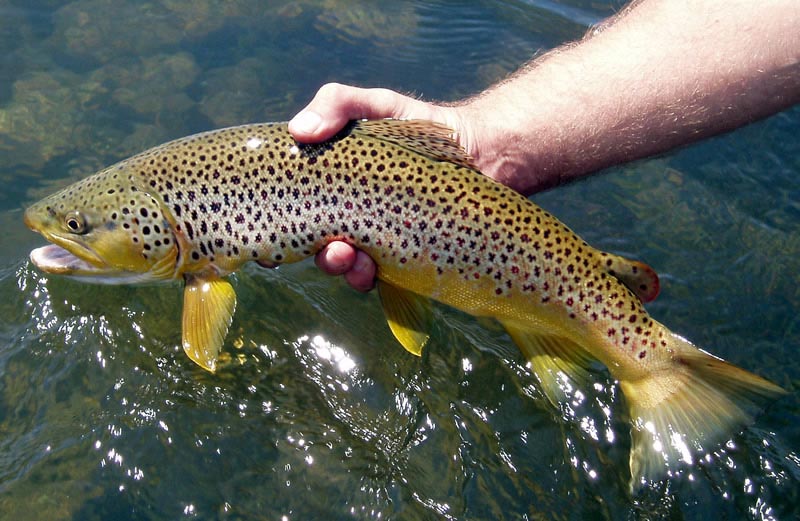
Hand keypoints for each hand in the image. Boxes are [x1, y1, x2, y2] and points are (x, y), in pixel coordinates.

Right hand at [290, 83, 463, 291]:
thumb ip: (337, 103)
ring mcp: (373, 241)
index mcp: (331, 186)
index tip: (272, 235)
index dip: (276, 224)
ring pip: (343, 266)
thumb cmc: (421, 128)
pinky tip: (374, 266)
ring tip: (351, 255)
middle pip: (313, 244)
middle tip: (329, 245)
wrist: (480, 153)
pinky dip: (368, 276)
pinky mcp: (401, 260)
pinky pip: (376, 279)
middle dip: (314, 251)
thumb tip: (297, 131)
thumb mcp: (377, 105)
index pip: (292, 209)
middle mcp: (347, 217)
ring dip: (340, 266)